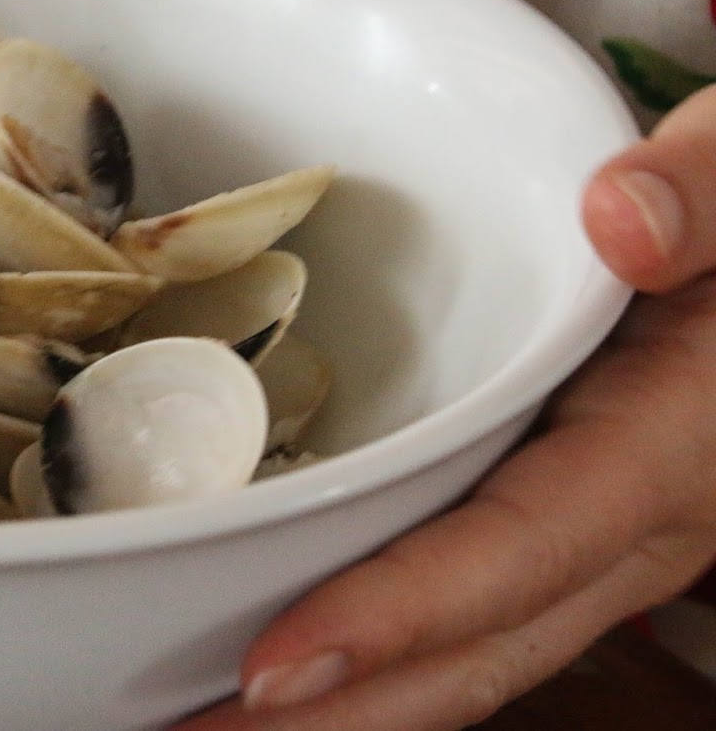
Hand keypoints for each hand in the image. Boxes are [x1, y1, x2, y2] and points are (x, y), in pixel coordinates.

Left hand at [175, 86, 715, 730]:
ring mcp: (599, 543)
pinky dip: (382, 654)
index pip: (517, 553)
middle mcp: (634, 526)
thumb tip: (621, 223)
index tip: (271, 667)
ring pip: (472, 654)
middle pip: (476, 651)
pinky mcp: (565, 527)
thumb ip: (706, 192)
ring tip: (204, 725)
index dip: (395, 616)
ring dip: (347, 707)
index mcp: (667, 448)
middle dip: (336, 714)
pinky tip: (290, 658)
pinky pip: (472, 613)